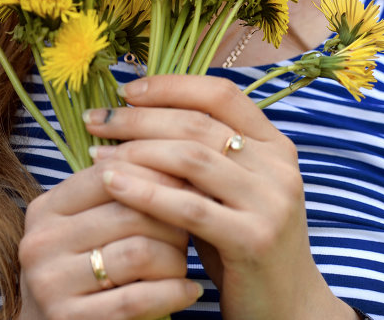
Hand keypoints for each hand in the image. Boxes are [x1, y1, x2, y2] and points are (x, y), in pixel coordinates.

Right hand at [18, 159, 203, 318]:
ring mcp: (51, 283)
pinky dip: (173, 292)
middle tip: (191, 230)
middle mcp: (41, 242)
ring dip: (175, 258)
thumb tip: (173, 161)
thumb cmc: (80, 274)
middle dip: (172, 220)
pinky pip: (138, 299)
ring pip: (138, 253)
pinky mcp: (70, 319)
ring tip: (184, 264)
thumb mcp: (81, 230)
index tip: (185, 185)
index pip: (106, 174)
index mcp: (44, 210)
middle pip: (128, 212)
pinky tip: (188, 291)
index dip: (154, 175)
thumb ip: (112, 198)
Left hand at [84, 75, 355, 319]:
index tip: (127, 91)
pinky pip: (188, 208)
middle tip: (96, 121)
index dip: (171, 86)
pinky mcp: (254, 239)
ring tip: (97, 153)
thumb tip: (132, 115)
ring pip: (191, 159)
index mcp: (275, 145)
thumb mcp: (226, 191)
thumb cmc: (241, 243)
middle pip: (197, 124)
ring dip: (136, 151)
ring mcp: (271, 203)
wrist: (287, 307)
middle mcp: (279, 167)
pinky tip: (112, 184)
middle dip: (139, 118)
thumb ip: (197, 155)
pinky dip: (145, 192)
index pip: (221, 94)